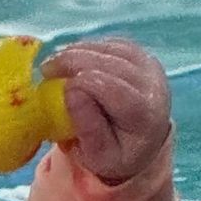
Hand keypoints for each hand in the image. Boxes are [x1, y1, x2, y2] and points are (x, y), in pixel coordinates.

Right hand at [41, 38, 170, 183]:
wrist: (140, 144)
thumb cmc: (116, 153)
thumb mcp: (98, 156)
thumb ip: (87, 127)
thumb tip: (71, 90)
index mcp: (146, 115)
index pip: (114, 89)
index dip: (81, 81)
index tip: (52, 82)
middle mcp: (154, 86)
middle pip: (111, 62)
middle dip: (73, 60)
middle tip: (45, 69)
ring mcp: (150, 67)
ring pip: (110, 48)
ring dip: (78, 51)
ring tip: (55, 64)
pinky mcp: (141, 56)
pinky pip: (111, 44)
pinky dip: (88, 47)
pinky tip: (71, 59)